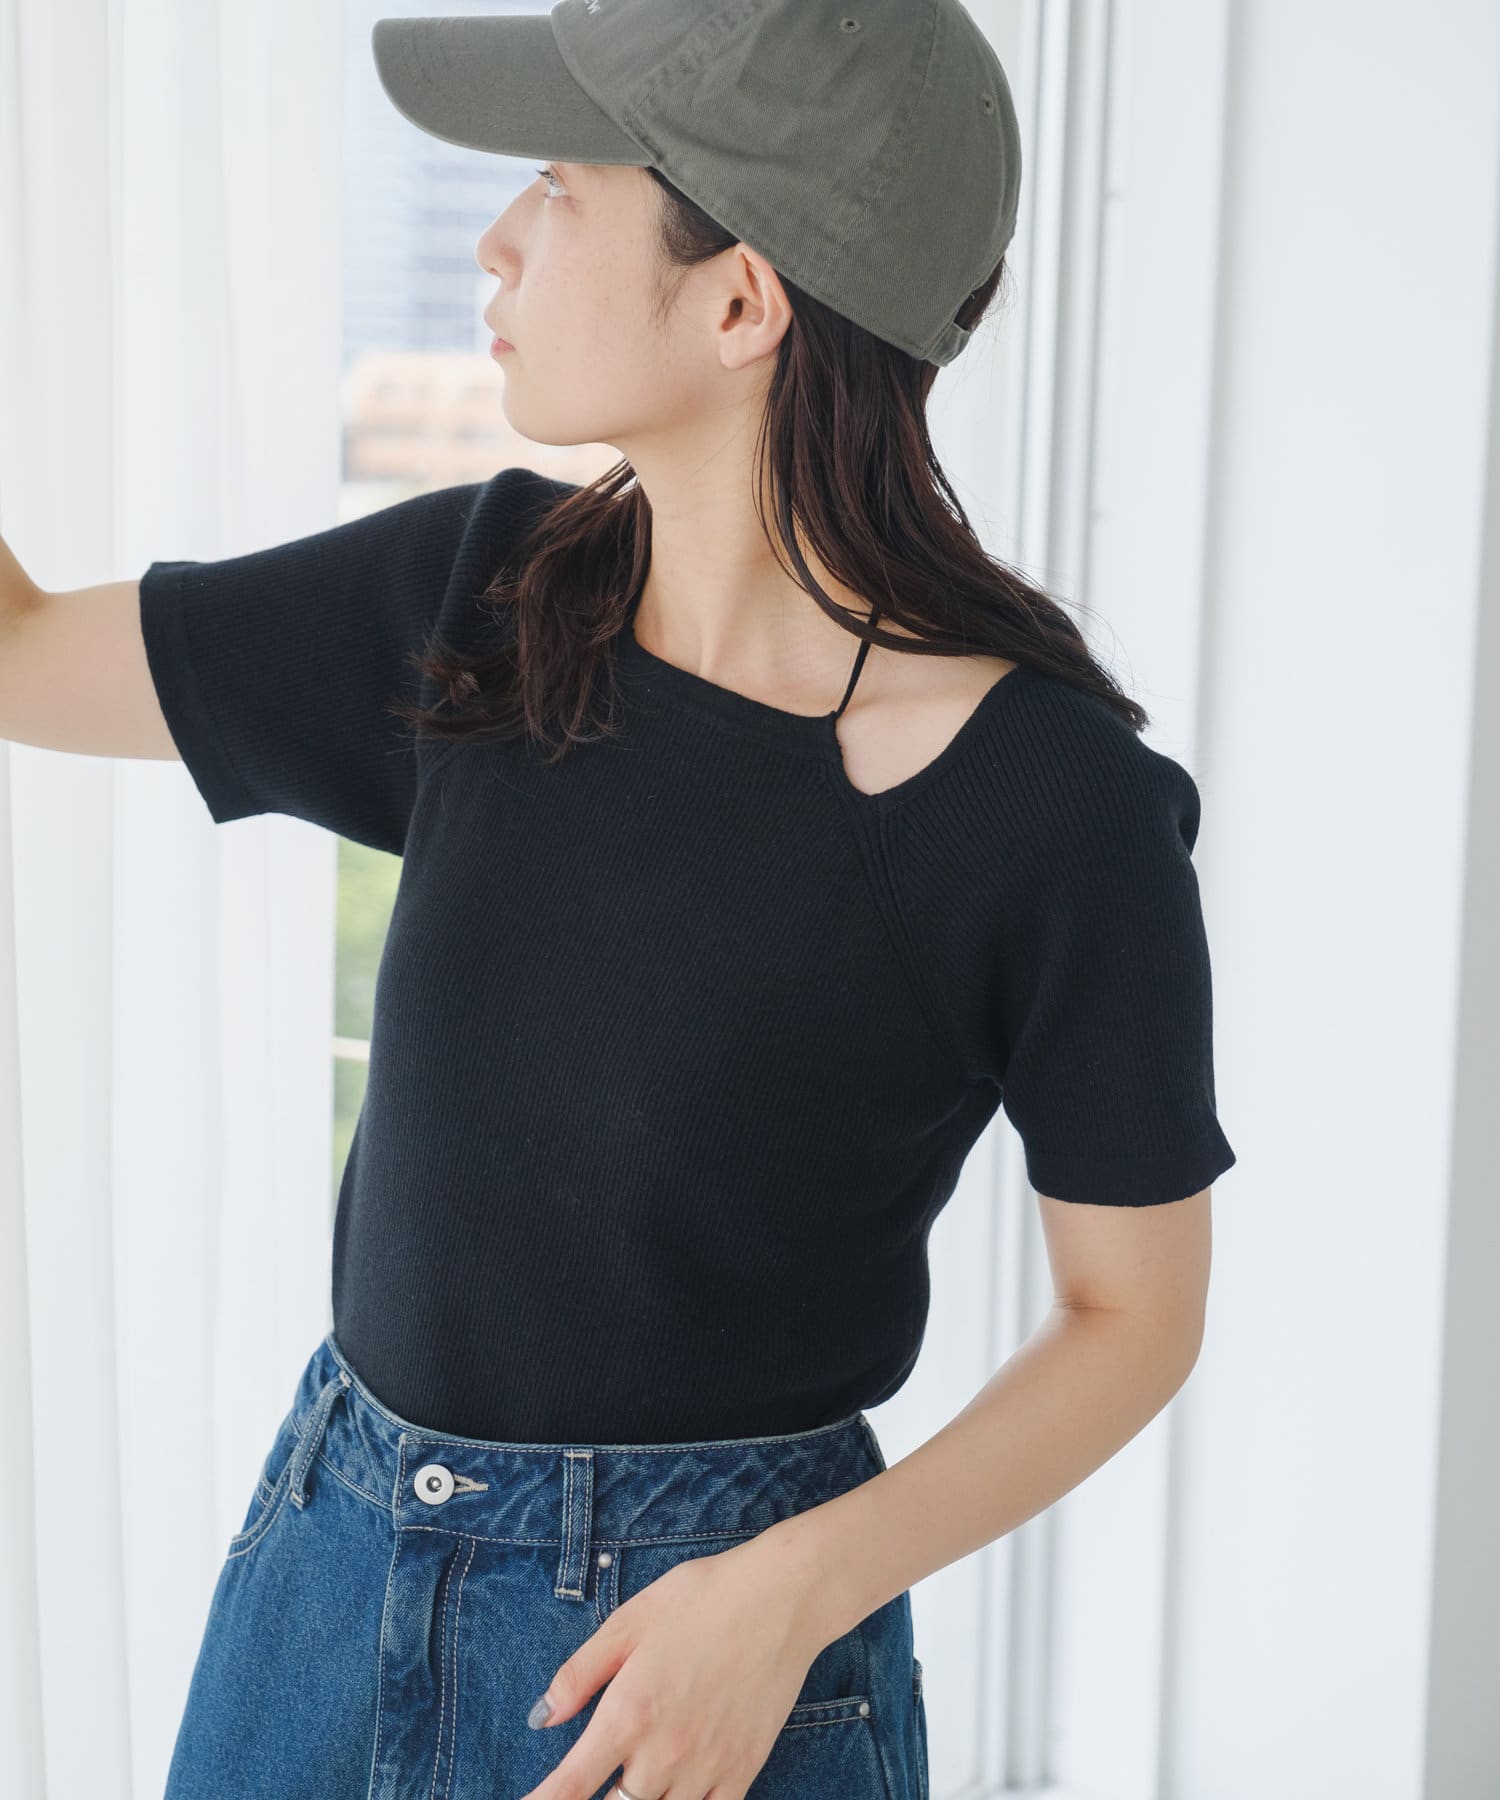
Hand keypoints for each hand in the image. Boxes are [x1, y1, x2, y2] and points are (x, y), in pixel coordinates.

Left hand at [515, 1527, 829, 1799]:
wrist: (781, 1598)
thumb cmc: (701, 1599)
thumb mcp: (629, 1621)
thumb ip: (580, 1674)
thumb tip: (541, 1717)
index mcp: (628, 1713)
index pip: (570, 1788)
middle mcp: (663, 1752)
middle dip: (602, 1797)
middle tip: (607, 1769)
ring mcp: (706, 1767)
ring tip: (639, 1777)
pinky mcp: (743, 1771)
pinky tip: (679, 1794)